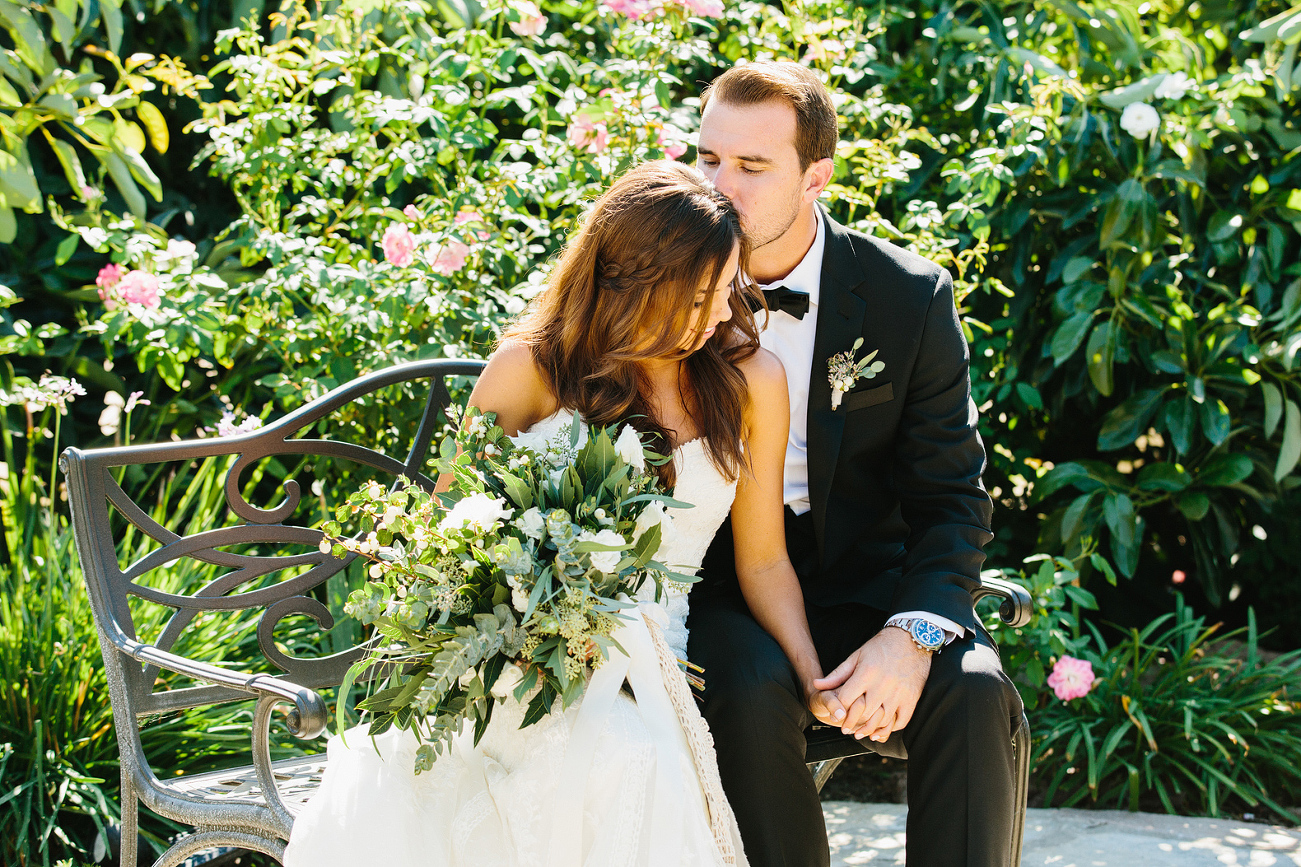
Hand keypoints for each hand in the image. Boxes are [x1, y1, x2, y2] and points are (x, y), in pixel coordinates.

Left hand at [812, 627, 930, 742]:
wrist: (911, 640)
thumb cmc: (880, 647)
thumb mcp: (856, 656)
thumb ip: (837, 674)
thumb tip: (817, 685)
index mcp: (866, 673)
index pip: (847, 699)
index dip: (838, 710)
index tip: (835, 716)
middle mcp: (883, 685)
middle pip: (864, 713)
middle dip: (852, 723)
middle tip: (845, 729)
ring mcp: (899, 693)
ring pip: (881, 720)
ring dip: (869, 730)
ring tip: (860, 733)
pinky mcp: (911, 698)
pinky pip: (901, 721)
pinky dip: (889, 729)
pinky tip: (880, 731)